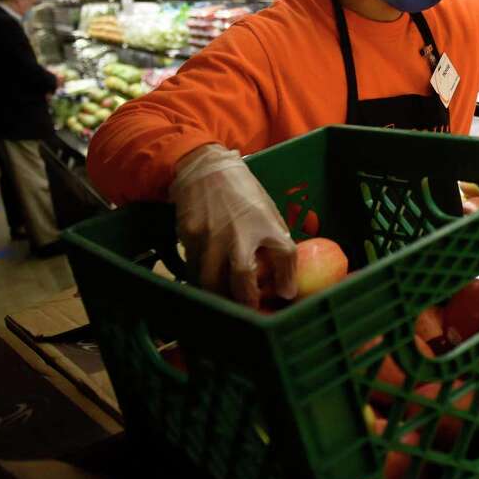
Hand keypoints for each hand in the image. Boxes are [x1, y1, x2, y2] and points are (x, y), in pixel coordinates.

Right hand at [169, 144, 296, 306]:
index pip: (284, 254)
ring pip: (211, 280)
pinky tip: (207, 285)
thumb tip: (282, 266)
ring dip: (219, 296)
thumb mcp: (266, 207)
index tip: (287, 293)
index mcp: (264, 221)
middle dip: (245, 299)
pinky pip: (194, 269)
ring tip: (226, 303)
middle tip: (249, 309)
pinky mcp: (190, 237)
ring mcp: (211, 235)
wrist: (204, 169)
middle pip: (242, 276)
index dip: (288, 278)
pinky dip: (201, 282)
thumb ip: (273, 234)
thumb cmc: (241, 190)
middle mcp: (239, 231)